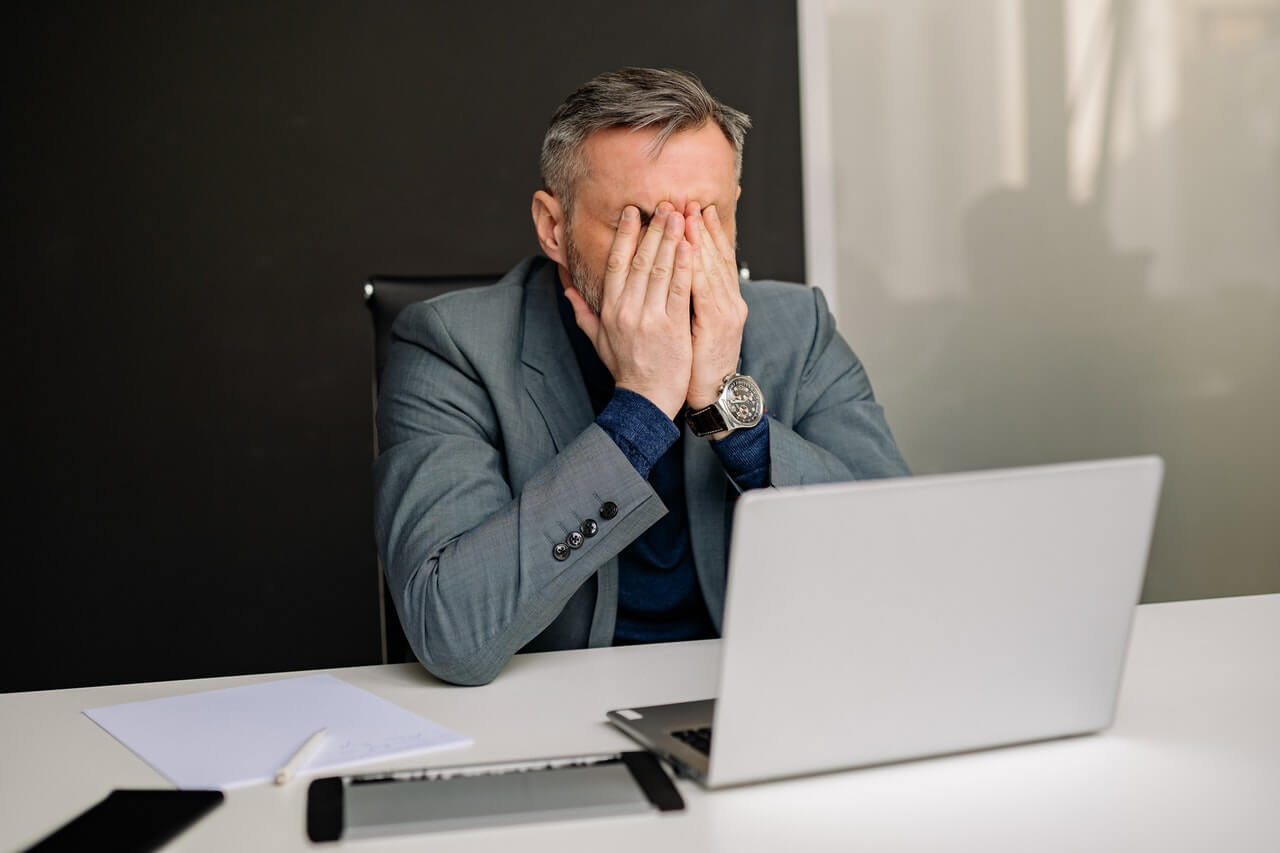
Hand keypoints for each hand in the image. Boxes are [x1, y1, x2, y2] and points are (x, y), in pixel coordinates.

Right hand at [563, 203, 693, 418]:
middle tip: (663, 204)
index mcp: (610, 309)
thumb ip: (583, 312)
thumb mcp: (598, 340)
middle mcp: (627, 310)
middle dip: (652, 229)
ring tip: (680, 216)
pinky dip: (684, 266)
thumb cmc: (625, 369)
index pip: (616, 263)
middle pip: (640, 260)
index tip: (633, 212)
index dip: (625, 235)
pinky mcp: (672, 328)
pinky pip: (679, 291)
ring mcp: (650, 318)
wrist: (645, 399)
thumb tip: (567, 289)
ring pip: (660, 270)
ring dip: (671, 240)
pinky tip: (691, 246)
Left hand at [684, 202, 747, 409]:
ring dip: (700, 238)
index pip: (716, 258)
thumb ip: (688, 300)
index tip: (696, 209)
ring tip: (689, 214)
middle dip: (701, 227)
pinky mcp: (718, 323)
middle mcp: (730, 301)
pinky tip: (690, 248)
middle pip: (716, 256)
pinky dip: (698, 267)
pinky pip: (705, 289)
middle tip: (690, 200)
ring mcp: (727, 310)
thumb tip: (677, 278)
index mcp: (724, 300)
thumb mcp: (698, 327)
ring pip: (712, 266)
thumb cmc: (698, 362)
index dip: (708, 232)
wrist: (712, 393)